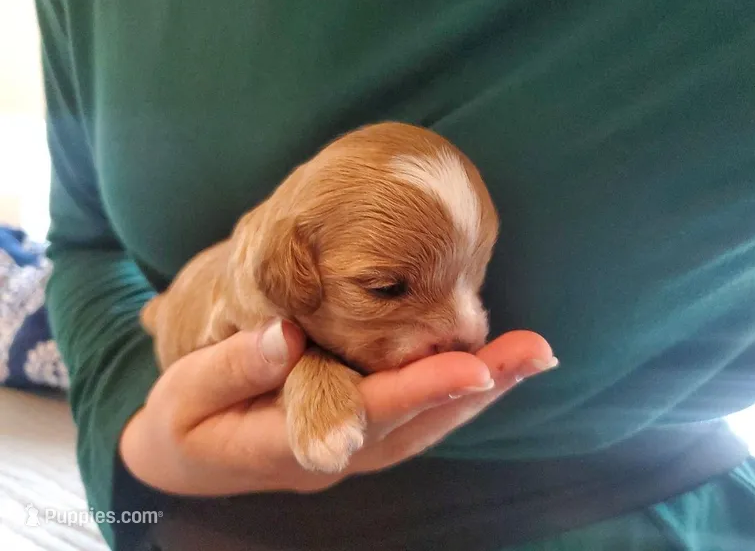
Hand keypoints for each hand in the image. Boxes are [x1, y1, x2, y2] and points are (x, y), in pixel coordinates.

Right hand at [120, 319, 555, 495]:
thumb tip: (287, 331)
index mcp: (290, 442)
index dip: (421, 390)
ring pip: (427, 424)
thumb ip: (233, 366)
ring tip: (531, 356)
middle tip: (536, 352)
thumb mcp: (185, 393)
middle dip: (479, 387)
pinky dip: (456, 394)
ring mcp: (354, 450)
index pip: (367, 415)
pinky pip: (417, 418)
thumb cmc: (182, 420)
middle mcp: (338, 454)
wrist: (183, 458)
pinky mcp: (360, 434)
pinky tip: (489, 369)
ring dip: (481, 391)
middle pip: (418, 422)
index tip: (474, 365)